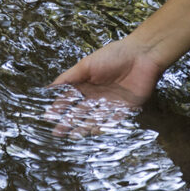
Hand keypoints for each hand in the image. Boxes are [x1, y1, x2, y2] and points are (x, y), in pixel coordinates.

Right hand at [45, 38, 163, 138]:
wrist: (142, 55)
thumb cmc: (113, 56)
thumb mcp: (86, 65)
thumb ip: (69, 77)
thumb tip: (49, 87)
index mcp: (86, 84)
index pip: (69, 99)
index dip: (58, 108)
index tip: (47, 117)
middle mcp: (97, 95)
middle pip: (80, 112)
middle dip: (68, 122)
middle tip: (58, 133)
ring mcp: (111, 103)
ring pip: (95, 118)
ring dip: (84, 127)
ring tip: (74, 136)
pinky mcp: (126, 108)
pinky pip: (114, 120)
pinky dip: (105, 126)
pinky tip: (95, 132)